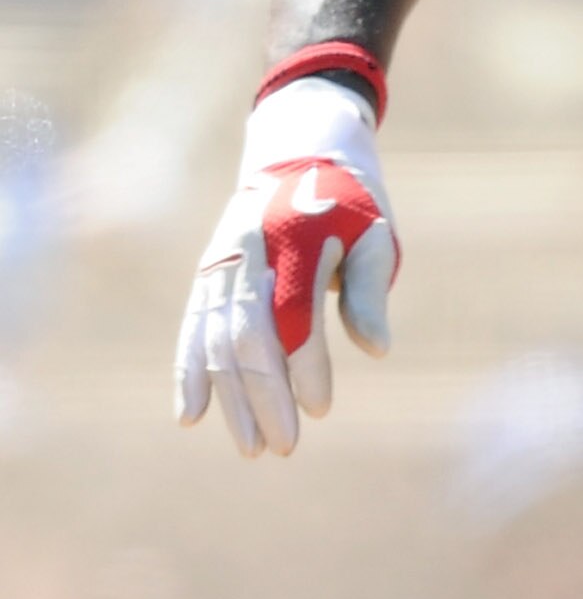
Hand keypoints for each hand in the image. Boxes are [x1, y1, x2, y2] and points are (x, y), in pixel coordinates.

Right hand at [176, 74, 397, 456]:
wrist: (302, 151)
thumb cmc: (351, 204)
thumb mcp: (373, 237)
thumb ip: (368, 292)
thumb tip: (377, 350)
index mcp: (295, 240)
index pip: (293, 317)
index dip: (305, 367)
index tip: (321, 408)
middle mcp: (251, 252)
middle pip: (247, 336)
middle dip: (263, 397)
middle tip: (284, 446)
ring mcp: (223, 262)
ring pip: (215, 339)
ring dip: (229, 398)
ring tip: (250, 446)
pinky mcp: (208, 272)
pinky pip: (192, 327)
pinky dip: (188, 372)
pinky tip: (192, 415)